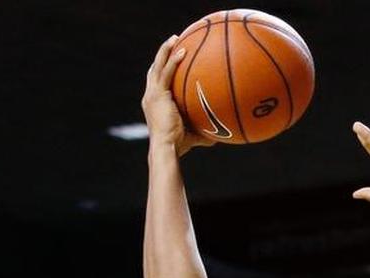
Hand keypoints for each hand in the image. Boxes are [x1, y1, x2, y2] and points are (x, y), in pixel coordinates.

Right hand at [142, 35, 214, 156]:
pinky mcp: (157, 95)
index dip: (163, 68)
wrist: (167, 148)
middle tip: (174, 41)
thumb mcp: (192, 136)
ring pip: (157, 65)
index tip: (173, 58)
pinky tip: (183, 51)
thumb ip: (203, 134)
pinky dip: (173, 61)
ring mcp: (152, 94)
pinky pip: (166, 73)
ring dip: (165, 50)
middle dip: (163, 54)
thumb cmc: (178, 146)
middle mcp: (150, 96)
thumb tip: (219, 138)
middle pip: (154, 69)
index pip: (157, 81)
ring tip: (175, 38)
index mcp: (155, 103)